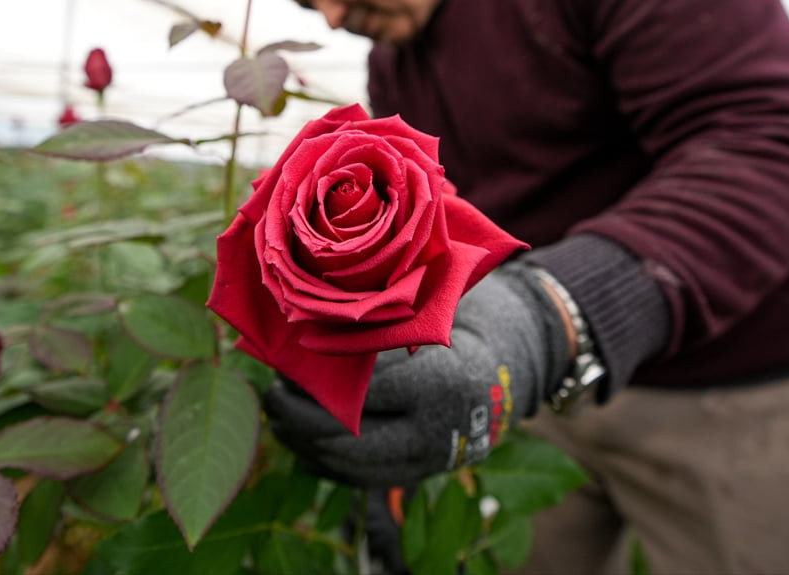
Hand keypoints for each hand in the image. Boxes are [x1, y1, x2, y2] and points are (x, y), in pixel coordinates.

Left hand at [264, 267, 570, 486]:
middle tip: (273, 393)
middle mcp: (436, 430)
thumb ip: (384, 323)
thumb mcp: (434, 308)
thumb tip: (313, 325)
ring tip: (279, 416)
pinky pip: (364, 479)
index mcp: (441, 382)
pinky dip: (327, 464)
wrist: (515, 364)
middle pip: (350, 438)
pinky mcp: (422, 473)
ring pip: (353, 466)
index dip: (321, 378)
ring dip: (308, 444)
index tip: (289, 358)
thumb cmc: (467, 320)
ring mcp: (430, 459)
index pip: (365, 390)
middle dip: (302, 419)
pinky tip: (302, 441)